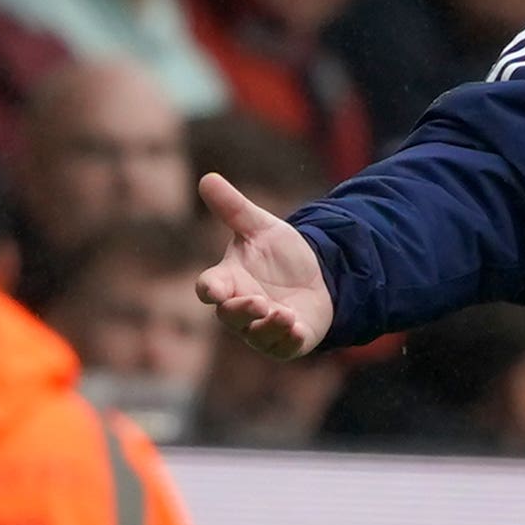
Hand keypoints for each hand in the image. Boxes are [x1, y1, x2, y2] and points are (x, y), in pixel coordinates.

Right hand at [196, 173, 333, 359]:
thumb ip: (234, 208)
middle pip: (231, 315)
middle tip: (258, 301)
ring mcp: (261, 328)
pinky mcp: (286, 342)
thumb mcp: (261, 227)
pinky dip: (289, 340)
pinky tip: (298, 329)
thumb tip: (206, 177)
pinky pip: (283, 347)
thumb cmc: (280, 253)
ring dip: (268, 326)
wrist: (318, 275)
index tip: (212, 289)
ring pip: (256, 334)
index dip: (210, 289)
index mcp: (228, 280)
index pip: (209, 287)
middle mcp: (240, 307)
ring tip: (284, 314)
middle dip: (242, 310)